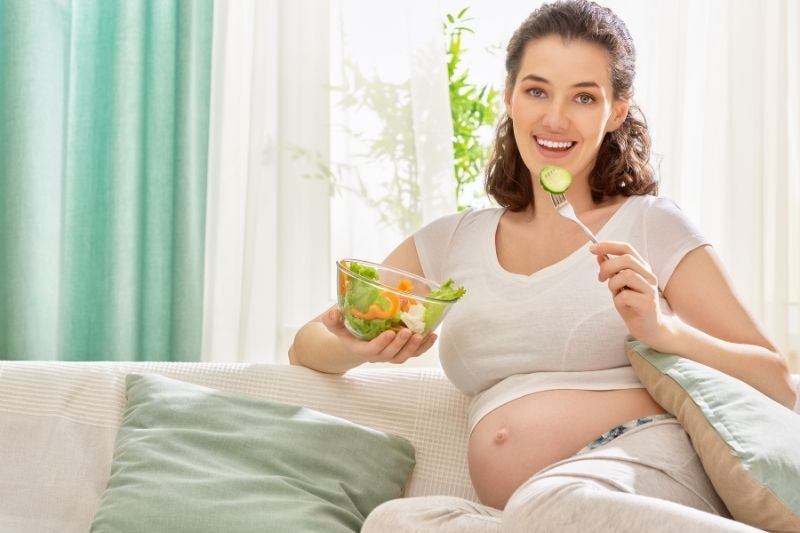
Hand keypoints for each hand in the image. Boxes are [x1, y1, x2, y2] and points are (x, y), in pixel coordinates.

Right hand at [322, 307, 437, 363]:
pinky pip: (414, 353)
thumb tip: (334, 313)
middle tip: (407, 332)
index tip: (389, 332)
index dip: (381, 343)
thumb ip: (333, 320)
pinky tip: (432, 335)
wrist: (356, 341)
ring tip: (421, 334)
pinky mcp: (401, 351)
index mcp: (361, 349)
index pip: (372, 350)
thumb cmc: (347, 330)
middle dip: (400, 345)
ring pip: (403, 356)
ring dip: (414, 347)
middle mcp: (377, 355)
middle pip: (390, 355)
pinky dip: (424, 346)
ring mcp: (391, 354)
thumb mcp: (336, 325)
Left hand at [589, 241, 668, 346]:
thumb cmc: (633, 305)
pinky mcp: (648, 304)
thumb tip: (599, 255)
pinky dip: (618, 300)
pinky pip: (625, 296)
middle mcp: (649, 276)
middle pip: (627, 260)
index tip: (591, 248)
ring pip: (626, 275)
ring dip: (613, 284)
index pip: (627, 248)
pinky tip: (623, 305)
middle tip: (600, 278)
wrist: (649, 329)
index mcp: (642, 268)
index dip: (608, 246)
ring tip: (616, 293)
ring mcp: (650, 289)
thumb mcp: (619, 286)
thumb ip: (611, 271)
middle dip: (607, 266)